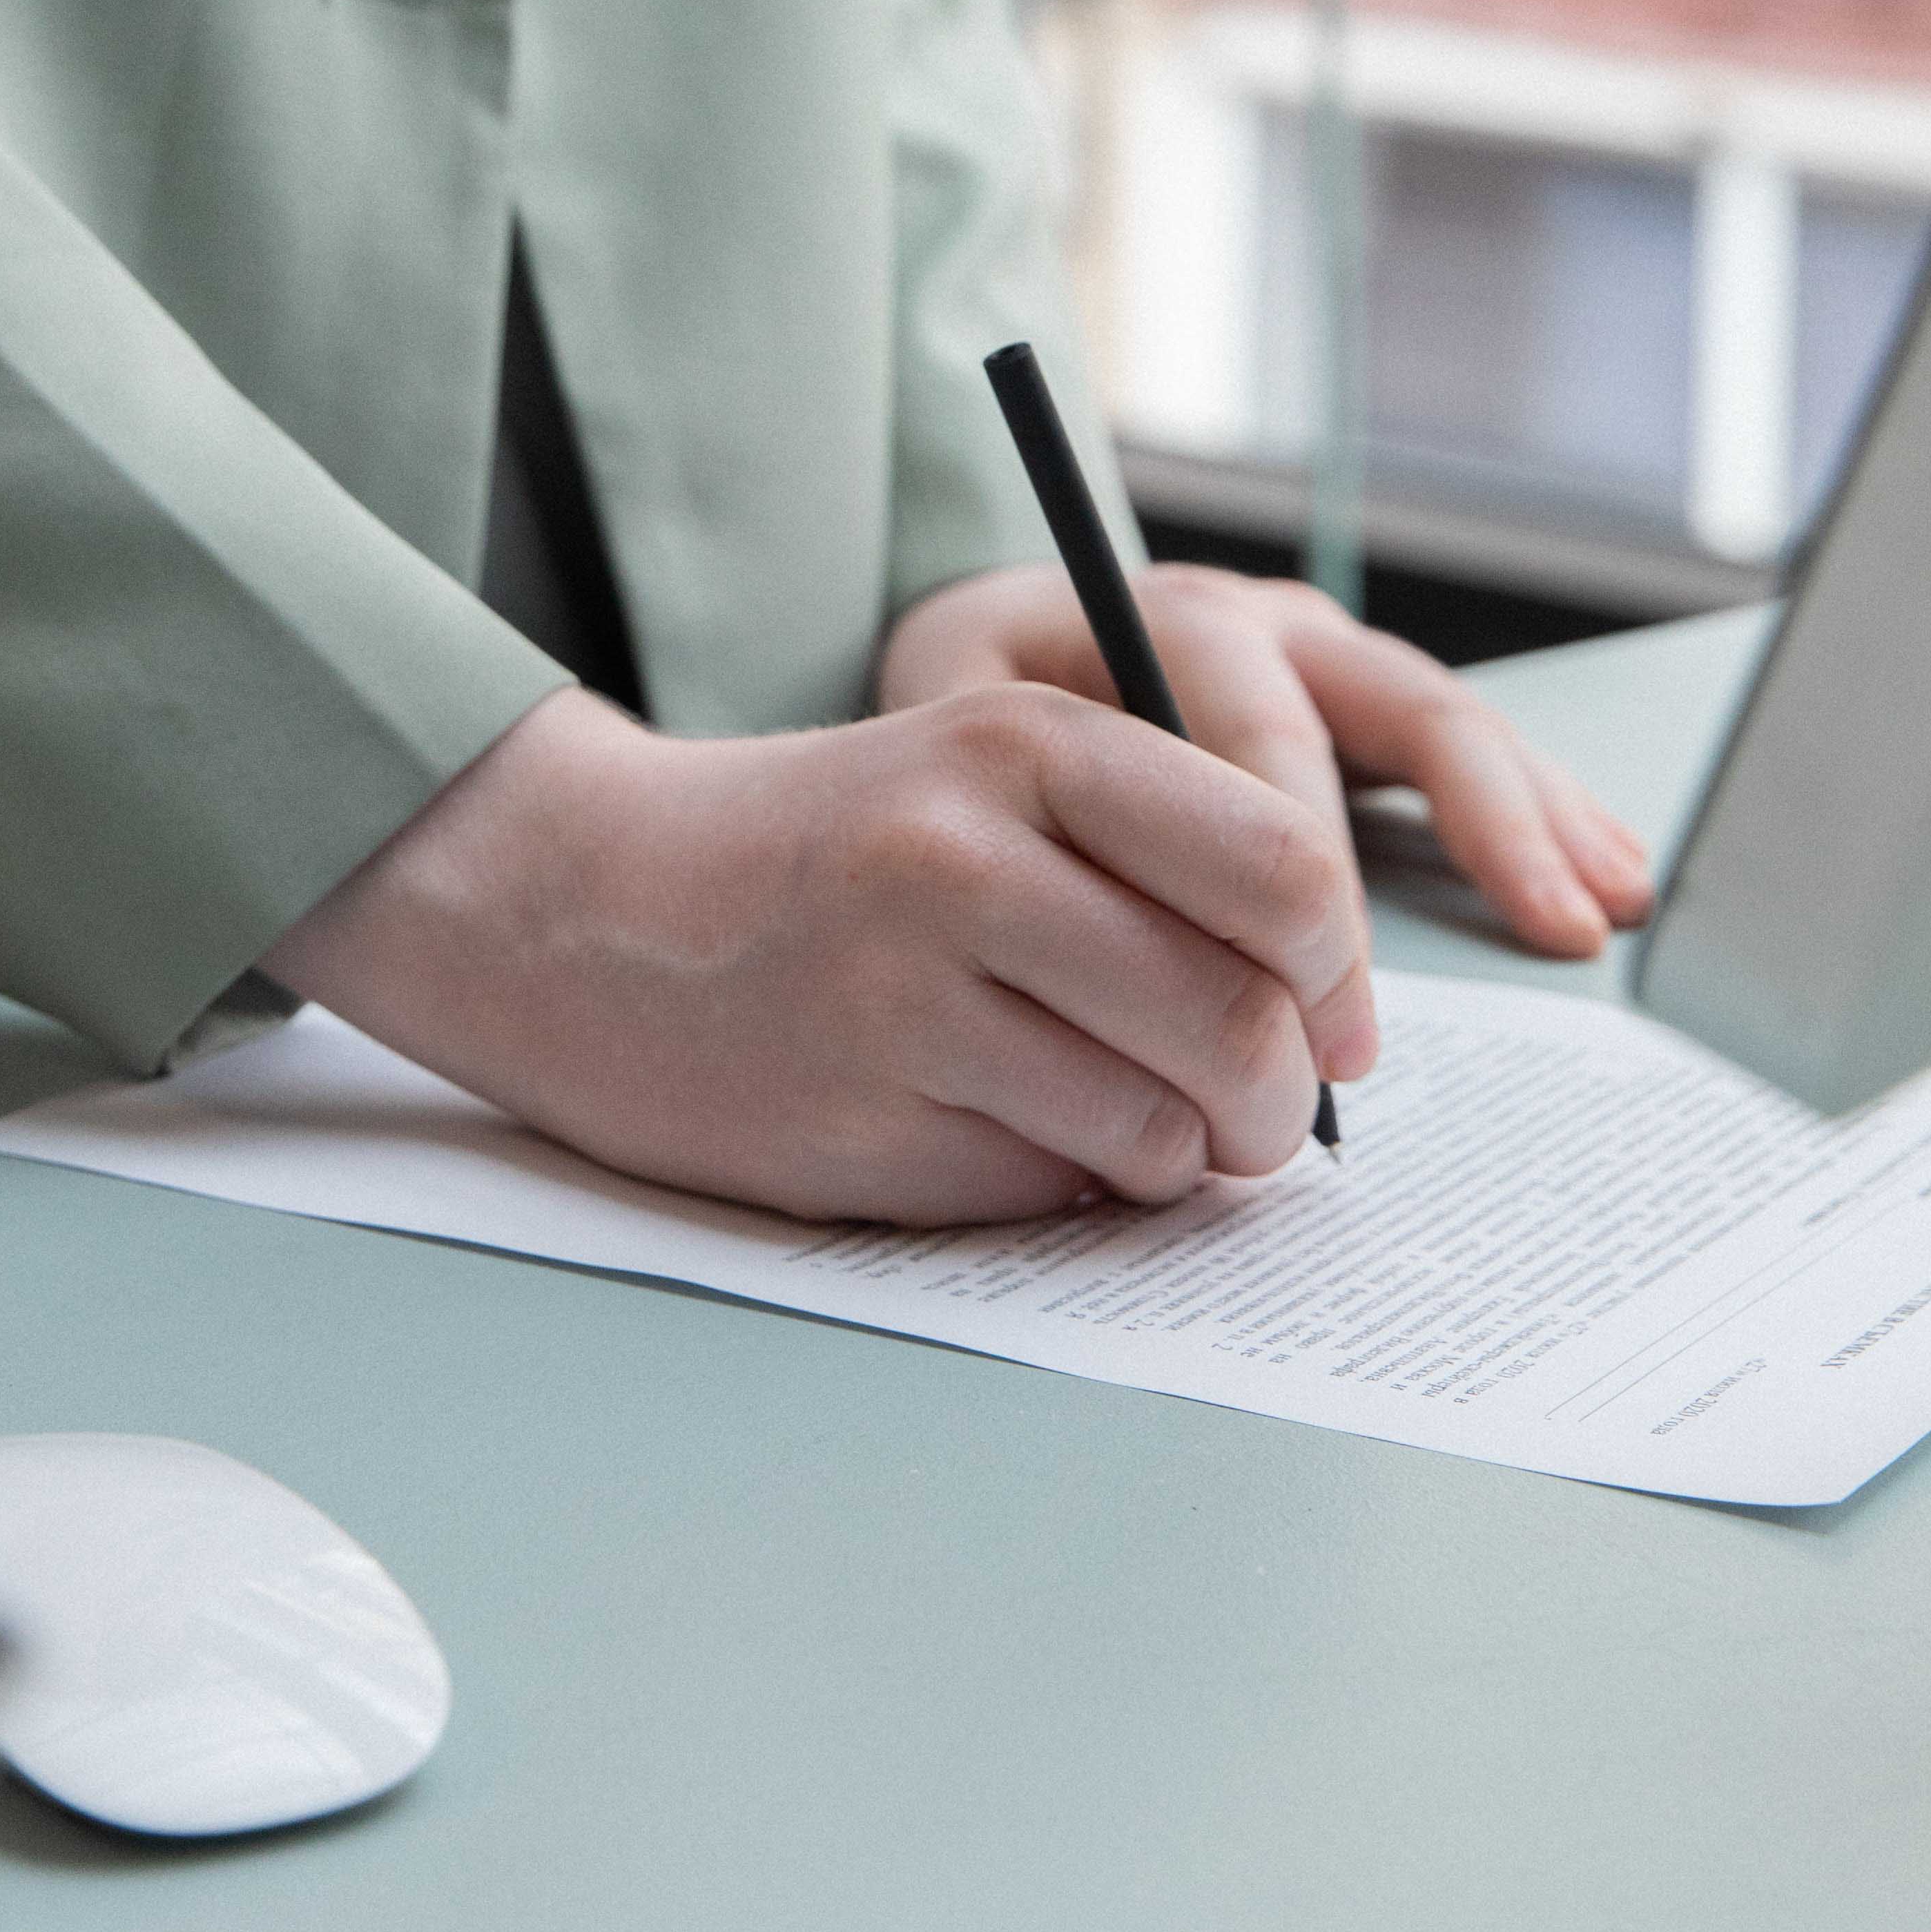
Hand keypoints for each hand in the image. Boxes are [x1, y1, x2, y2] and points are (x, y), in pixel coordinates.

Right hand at [261, 680, 1377, 1226]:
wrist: (592, 907)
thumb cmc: (837, 853)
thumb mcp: (992, 778)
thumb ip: (1161, 860)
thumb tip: (1338, 1023)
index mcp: (1024, 744)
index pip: (1286, 869)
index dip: (1338, 970)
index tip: (1326, 1014)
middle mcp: (964, 858)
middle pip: (1243, 1023)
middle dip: (1281, 1102)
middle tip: (1253, 1111)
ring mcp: (904, 998)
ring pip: (1161, 1128)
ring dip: (1176, 1154)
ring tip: (1117, 1113)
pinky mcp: (860, 1122)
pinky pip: (1051, 1187)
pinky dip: (1063, 1181)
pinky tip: (993, 1123)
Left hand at [877, 564, 1653, 959]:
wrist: (976, 665)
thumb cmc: (963, 727)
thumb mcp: (959, 734)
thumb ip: (1029, 805)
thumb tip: (1110, 929)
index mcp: (1173, 622)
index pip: (1268, 736)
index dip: (1310, 866)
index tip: (1337, 988)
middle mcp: (1268, 628)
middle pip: (1398, 704)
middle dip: (1479, 825)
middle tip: (1542, 934)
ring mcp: (1326, 661)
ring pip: (1452, 722)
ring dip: (1539, 814)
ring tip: (1600, 905)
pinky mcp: (1362, 708)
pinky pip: (1467, 752)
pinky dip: (1544, 813)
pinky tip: (1603, 878)